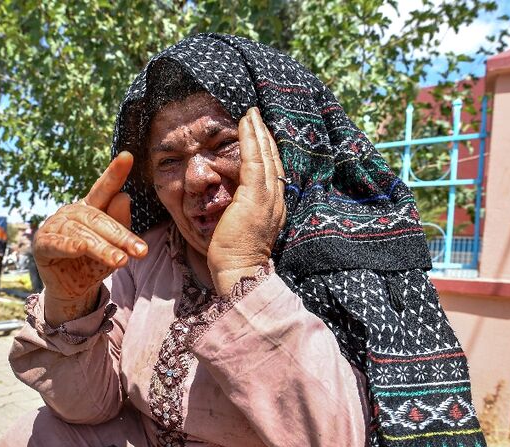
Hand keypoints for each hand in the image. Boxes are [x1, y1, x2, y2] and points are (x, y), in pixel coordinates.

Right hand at [35, 151, 146, 324]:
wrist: (73, 288)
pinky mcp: (42, 244)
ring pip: (82, 234)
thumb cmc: (94, 262)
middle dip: (121, 236)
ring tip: (121, 261)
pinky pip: (56, 243)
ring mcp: (55, 226)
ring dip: (102, 248)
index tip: (128, 156)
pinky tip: (80, 249)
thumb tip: (125, 196)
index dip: (114, 173)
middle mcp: (72, 212)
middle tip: (140, 250)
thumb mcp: (113, 246)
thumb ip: (119, 224)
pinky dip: (68, 246)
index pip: (104, 188)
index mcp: (91, 207)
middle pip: (98, 220)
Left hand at [207, 108, 285, 293]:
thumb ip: (244, 210)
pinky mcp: (255, 195)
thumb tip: (234, 199)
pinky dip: (251, 139)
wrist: (239, 270)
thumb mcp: (243, 227)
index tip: (260, 135)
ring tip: (251, 114)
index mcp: (274, 207)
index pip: (273, 172)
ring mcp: (268, 197)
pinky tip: (246, 124)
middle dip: (265, 136)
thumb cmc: (234, 256)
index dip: (267, 151)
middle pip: (273, 159)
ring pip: (266, 155)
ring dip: (258, 131)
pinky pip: (254, 160)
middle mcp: (276, 199)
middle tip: (256, 115)